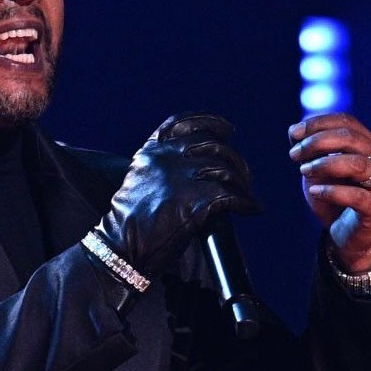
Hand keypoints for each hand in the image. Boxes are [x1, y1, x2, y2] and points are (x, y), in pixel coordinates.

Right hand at [93, 112, 259, 280]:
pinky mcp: (190, 202)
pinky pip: (229, 196)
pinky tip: (251, 208)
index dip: (211, 122)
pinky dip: (245, 201)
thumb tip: (199, 172)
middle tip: (244, 176)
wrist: (120, 247)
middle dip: (235, 160)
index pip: (183, 124)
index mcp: (150, 153)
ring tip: (248, 196)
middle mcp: (164, 160)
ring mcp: (177, 179)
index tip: (228, 129)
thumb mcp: (140, 183)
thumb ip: (163, 170)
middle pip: (212, 145)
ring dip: (243, 183)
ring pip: (224, 170)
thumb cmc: (130, 224)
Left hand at [288, 112, 370, 271]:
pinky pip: (357, 196)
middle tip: (294, 155)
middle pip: (350, 137)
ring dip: (324, 164)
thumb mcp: (317, 167)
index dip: (317, 124)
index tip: (294, 135)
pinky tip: (315, 191)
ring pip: (356, 163)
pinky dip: (332, 191)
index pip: (345, 121)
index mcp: (366, 143)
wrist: (345, 232)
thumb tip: (295, 131)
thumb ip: (309, 148)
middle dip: (316, 142)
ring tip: (304, 171)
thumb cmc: (333, 194)